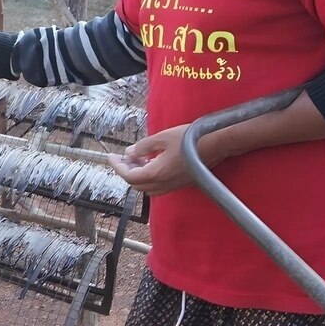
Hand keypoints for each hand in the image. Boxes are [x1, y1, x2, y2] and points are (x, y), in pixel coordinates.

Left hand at [107, 124, 224, 196]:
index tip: (111, 157)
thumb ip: (143, 147)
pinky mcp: (179, 183)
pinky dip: (149, 178)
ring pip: (147, 188)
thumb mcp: (161, 138)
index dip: (118, 166)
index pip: (130, 176)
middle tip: (123, 157)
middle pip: (136, 184)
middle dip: (126, 171)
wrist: (213, 145)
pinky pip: (158, 187)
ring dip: (137, 176)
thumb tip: (130, 152)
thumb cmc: (188, 139)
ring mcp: (173, 185)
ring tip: (137, 159)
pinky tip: (151, 162)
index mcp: (157, 173)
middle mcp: (164, 183)